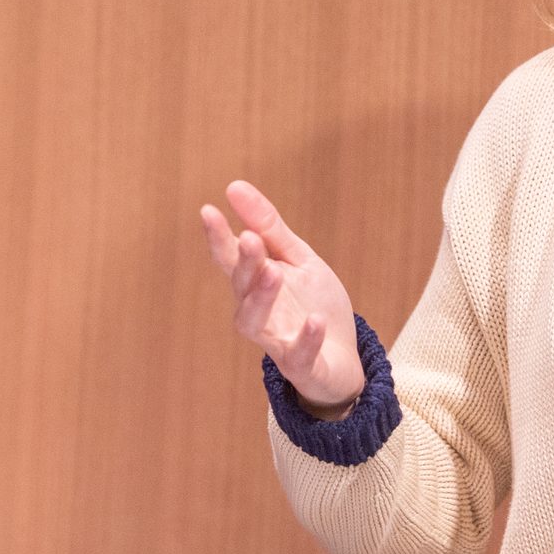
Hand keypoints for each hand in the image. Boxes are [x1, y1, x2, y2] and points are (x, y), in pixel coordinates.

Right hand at [199, 180, 363, 412]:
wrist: (344, 359)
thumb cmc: (314, 306)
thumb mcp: (298, 260)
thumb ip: (269, 228)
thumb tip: (234, 186)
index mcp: (256, 282)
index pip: (230, 258)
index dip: (218, 237)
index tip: (209, 211)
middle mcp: (259, 311)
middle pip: (241, 286)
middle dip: (245, 263)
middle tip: (251, 239)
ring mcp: (276, 340)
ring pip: (253, 322)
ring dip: (260, 297)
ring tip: (274, 272)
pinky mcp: (301, 366)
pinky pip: (298, 355)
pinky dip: (305, 339)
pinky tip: (315, 321)